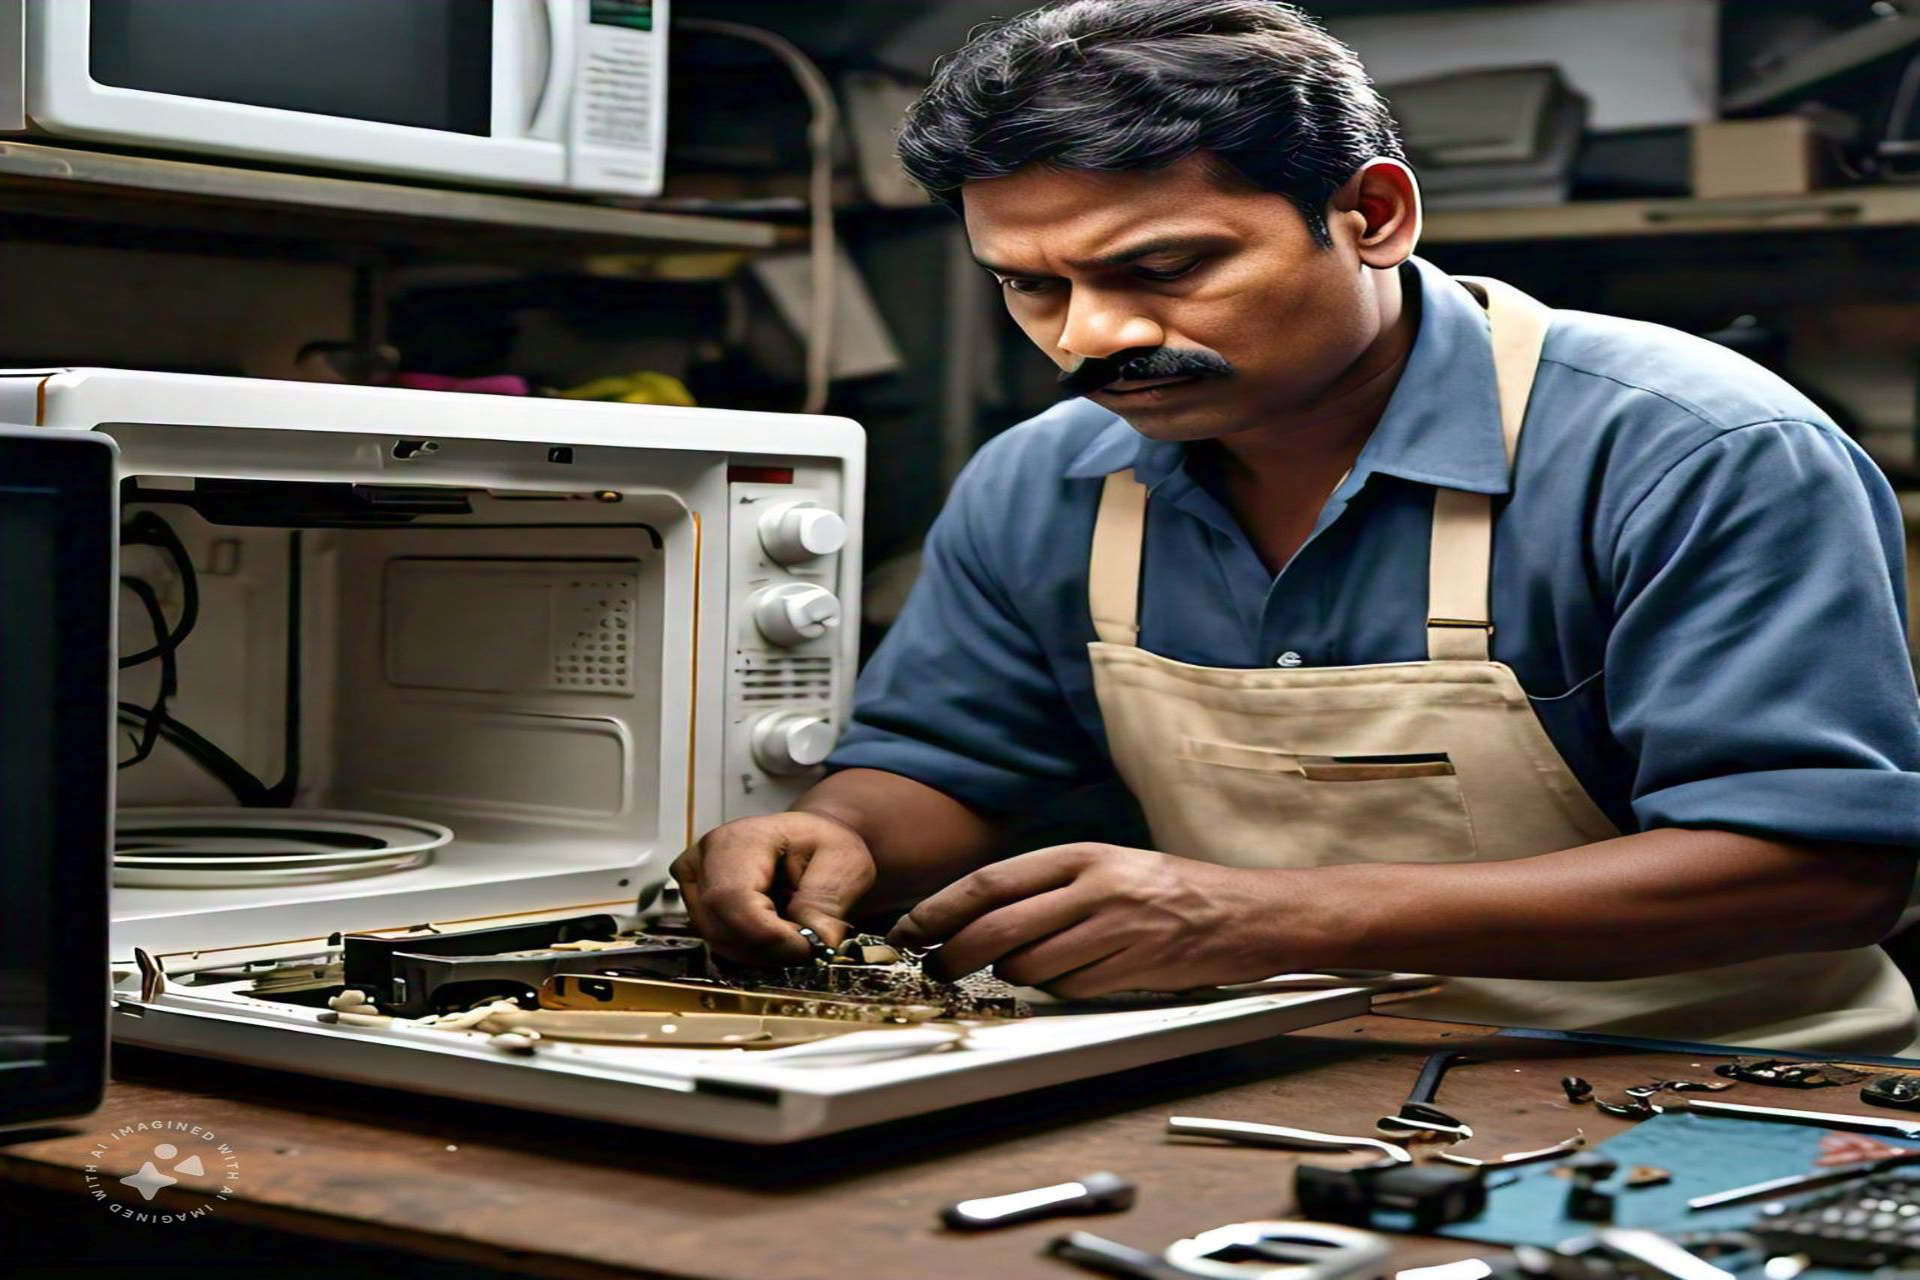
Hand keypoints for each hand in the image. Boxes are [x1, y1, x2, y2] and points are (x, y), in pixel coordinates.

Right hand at [671, 811, 876, 963]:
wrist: (812, 846)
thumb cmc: (824, 848)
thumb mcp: (843, 863)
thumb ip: (826, 902)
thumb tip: (816, 943)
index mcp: (737, 840)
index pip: (733, 899)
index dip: (767, 935)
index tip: (806, 947)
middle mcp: (703, 860)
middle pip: (720, 927)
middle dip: (769, 948)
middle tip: (807, 942)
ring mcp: (694, 884)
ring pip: (718, 943)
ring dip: (763, 952)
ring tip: (794, 930)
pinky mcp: (697, 906)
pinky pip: (719, 945)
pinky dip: (753, 950)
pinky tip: (774, 931)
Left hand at [886, 844, 1294, 996]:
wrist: (1248, 913)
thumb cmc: (1173, 891)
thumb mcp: (1110, 868)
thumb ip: (1052, 887)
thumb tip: (982, 916)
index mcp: (1082, 855)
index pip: (992, 881)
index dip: (941, 908)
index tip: (909, 928)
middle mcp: (1095, 887)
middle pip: (999, 927)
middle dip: (955, 954)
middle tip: (936, 968)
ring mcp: (1116, 928)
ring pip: (1031, 965)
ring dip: (1012, 977)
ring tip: (1020, 971)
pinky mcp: (1134, 967)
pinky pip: (1071, 989)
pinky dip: (1059, 991)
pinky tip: (1073, 978)